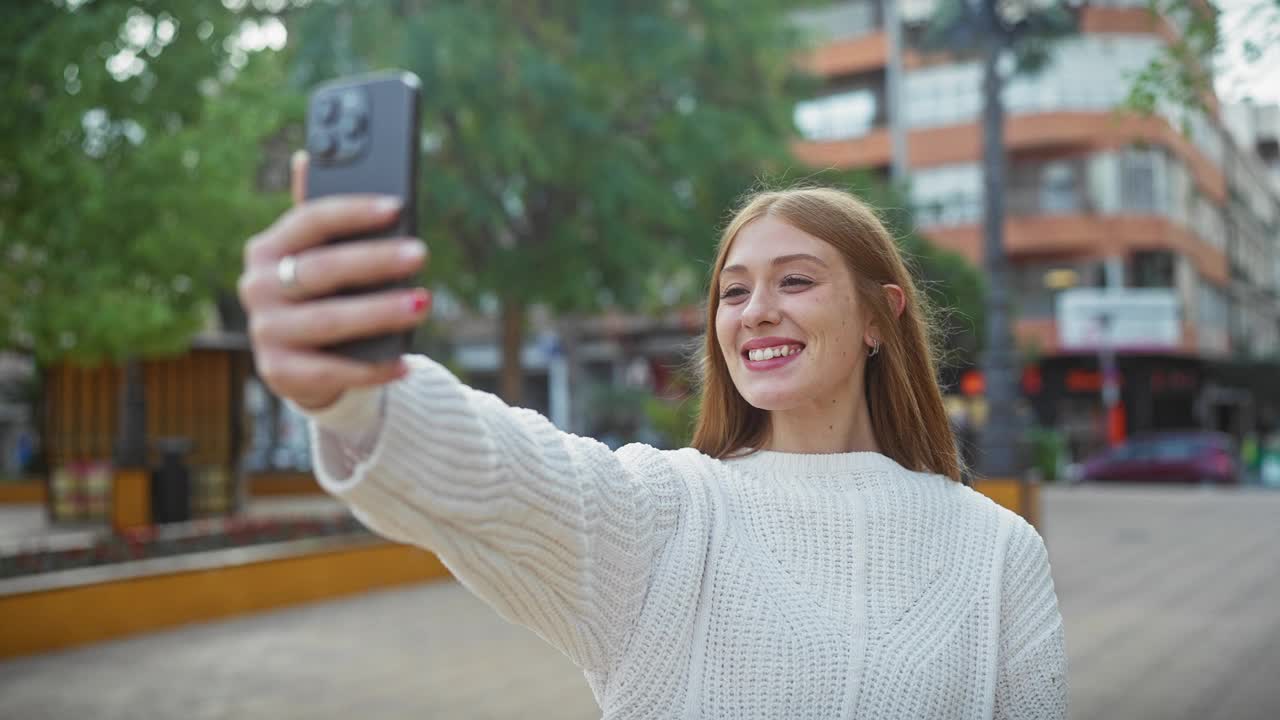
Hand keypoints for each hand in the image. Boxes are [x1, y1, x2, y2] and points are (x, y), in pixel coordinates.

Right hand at [237, 151, 429, 411]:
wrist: (302, 366)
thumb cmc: (322, 296)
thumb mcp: (319, 255)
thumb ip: (321, 216)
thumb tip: (307, 156)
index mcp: (268, 248)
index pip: (309, 220)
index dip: (353, 212)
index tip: (397, 207)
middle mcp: (258, 286)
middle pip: (322, 269)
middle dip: (375, 261)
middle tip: (420, 254)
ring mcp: (265, 331)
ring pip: (329, 320)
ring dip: (380, 313)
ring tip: (422, 303)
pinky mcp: (278, 372)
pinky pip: (331, 371)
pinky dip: (372, 367)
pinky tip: (404, 361)